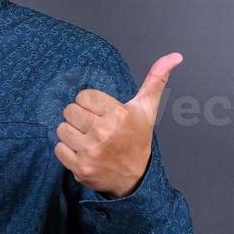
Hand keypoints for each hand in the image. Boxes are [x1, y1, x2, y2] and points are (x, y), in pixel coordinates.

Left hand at [53, 53, 180, 198]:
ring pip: (62, 129)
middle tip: (93, 125)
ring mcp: (91, 152)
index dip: (90, 103)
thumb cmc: (138, 138)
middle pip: (70, 111)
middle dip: (79, 116)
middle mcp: (104, 133)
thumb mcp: (147, 109)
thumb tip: (175, 56)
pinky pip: (58, 148)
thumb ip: (156, 79)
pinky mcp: (80, 167)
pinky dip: (67, 150)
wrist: (135, 178)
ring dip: (71, 132)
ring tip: (87, 138)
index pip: (83, 96)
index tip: (100, 112)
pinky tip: (82, 151)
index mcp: (118, 115)